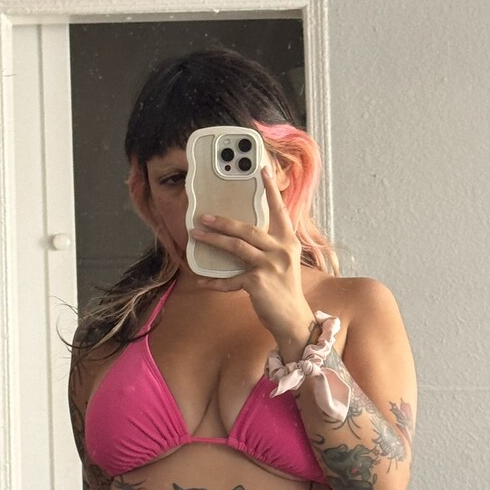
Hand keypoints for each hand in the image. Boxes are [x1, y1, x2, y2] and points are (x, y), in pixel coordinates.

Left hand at [190, 166, 315, 352]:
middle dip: (223, 221)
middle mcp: (281, 250)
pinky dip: (214, 281)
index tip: (262, 169)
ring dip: (213, 240)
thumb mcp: (284, 262)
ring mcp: (270, 266)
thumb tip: (245, 235)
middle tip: (203, 216)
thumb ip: (270, 246)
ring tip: (196, 234)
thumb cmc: (285, 290)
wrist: (294, 319)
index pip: (279, 211)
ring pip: (236, 247)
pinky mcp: (257, 282)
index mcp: (288, 242)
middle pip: (248, 229)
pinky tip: (201, 280)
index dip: (270, 190)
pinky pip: (229, 279)